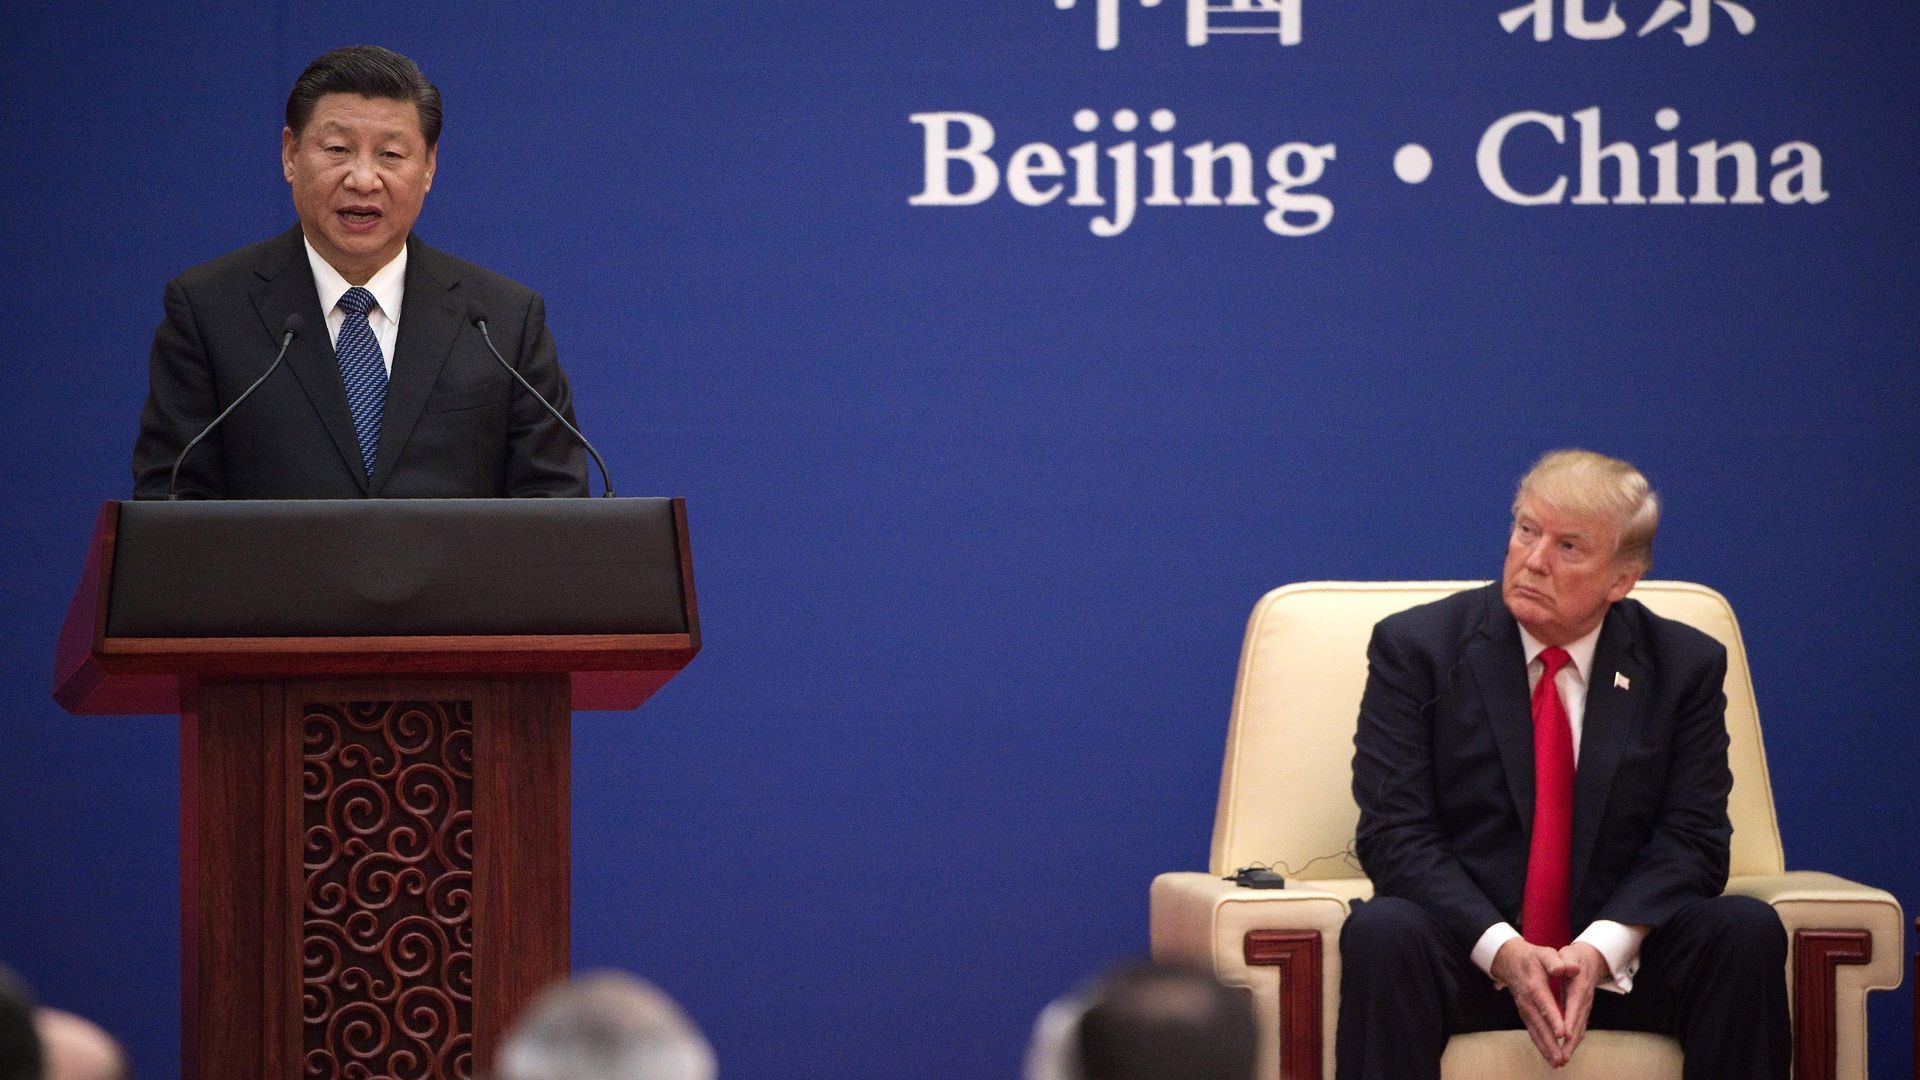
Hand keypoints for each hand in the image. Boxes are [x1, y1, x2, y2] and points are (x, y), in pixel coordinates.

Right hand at [1489, 938, 1577, 1066]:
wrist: (1511, 962)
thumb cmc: (1532, 958)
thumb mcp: (1544, 953)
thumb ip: (1555, 961)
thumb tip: (1566, 968)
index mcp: (1534, 985)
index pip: (1544, 1003)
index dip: (1553, 1018)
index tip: (1561, 1033)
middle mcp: (1527, 1000)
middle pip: (1539, 1023)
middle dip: (1550, 1042)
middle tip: (1560, 1057)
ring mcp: (1525, 1009)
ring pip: (1535, 1031)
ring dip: (1545, 1048)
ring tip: (1557, 1062)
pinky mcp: (1526, 1015)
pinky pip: (1533, 1032)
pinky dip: (1541, 1045)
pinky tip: (1549, 1057)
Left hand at [1553, 943, 1608, 1061]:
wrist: (1588, 960)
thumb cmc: (1573, 957)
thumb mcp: (1569, 954)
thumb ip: (1566, 960)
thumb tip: (1568, 968)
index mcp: (1579, 986)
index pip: (1575, 1005)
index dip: (1571, 1019)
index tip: (1565, 1034)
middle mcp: (1584, 1001)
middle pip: (1579, 1023)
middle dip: (1571, 1041)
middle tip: (1562, 1056)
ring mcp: (1585, 1008)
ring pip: (1580, 1029)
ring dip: (1571, 1046)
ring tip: (1561, 1060)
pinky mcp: (1582, 1012)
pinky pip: (1578, 1029)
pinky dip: (1572, 1042)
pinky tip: (1564, 1052)